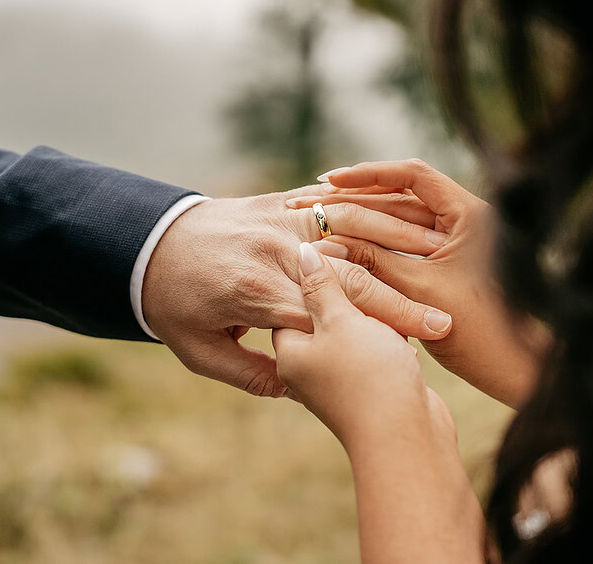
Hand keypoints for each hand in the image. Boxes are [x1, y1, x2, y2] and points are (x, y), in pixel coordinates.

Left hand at [141, 185, 453, 397]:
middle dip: (403, 299)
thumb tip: (294, 391)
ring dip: (398, 240)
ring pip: (351, 228)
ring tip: (439, 255)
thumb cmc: (173, 305)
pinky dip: (368, 204)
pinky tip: (399, 208)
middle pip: (355, 275)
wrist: (145, 243)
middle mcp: (273, 252)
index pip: (337, 315)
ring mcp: (277, 221)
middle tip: (447, 317)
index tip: (425, 342)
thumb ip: (251, 373)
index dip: (386, 327)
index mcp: (258, 293)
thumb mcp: (200, 352)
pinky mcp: (278, 202)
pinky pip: (330, 200)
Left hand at [271, 242, 434, 443]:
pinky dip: (387, 337)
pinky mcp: (369, 387)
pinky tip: (405, 328)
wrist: (406, 440)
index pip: (290, 299)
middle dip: (349, 297)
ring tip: (391, 303)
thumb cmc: (367, 379)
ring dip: (373, 316)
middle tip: (370, 275)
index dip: (315, 273)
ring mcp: (338, 381)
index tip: (342, 255)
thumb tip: (305, 256)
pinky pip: (373, 350)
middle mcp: (307, 368)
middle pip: (322, 315)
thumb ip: (322, 288)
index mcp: (289, 351)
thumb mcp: (341, 323)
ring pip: (351, 331)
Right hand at [286, 160, 547, 406]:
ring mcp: (458, 242)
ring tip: (318, 219)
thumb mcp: (419, 290)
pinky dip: (376, 245)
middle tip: (311, 200)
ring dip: (363, 221)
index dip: (369, 174)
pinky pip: (406, 245)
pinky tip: (342, 248)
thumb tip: (327, 244)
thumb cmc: (480, 331)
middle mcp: (466, 219)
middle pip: (404, 196)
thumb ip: (375, 261)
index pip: (413, 175)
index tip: (331, 180)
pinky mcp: (450, 265)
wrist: (516, 369)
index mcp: (469, 213)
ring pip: (401, 221)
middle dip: (357, 198)